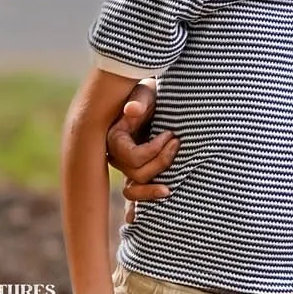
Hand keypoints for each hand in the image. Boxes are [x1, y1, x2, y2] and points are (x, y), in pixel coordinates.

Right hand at [105, 81, 179, 201]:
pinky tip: (156, 201)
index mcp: (115, 138)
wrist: (155, 100)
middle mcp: (117, 156)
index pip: (132, 157)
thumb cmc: (149, 94)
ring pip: (135, 187)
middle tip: (177, 143)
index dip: (153, 150)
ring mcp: (126, 166)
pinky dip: (144, 199)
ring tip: (170, 188)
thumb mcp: (144, 92)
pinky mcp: (137, 171)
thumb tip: (133, 110)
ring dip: (153, 189)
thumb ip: (139, 100)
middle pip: (136, 174)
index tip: (170, 134)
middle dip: (160, 163)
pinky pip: (135, 193)